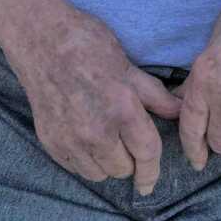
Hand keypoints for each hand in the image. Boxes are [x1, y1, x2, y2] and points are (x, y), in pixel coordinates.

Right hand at [5, 3, 181, 194]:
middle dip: (129, 159)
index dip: (152, 171)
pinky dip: (84, 159)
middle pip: (123, 169)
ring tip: (103, 137)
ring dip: (106, 162)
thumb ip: (154, 95)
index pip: (147, 154)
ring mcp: (70, 139)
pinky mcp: (51, 143)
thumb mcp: (127, 65)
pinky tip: (83, 136)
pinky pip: (75, 167)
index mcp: (122, 108)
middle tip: (123, 137)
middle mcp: (96, 130)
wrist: (40, 39)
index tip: (150, 182)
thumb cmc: (87, 44)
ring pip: (99, 173)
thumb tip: (180, 110)